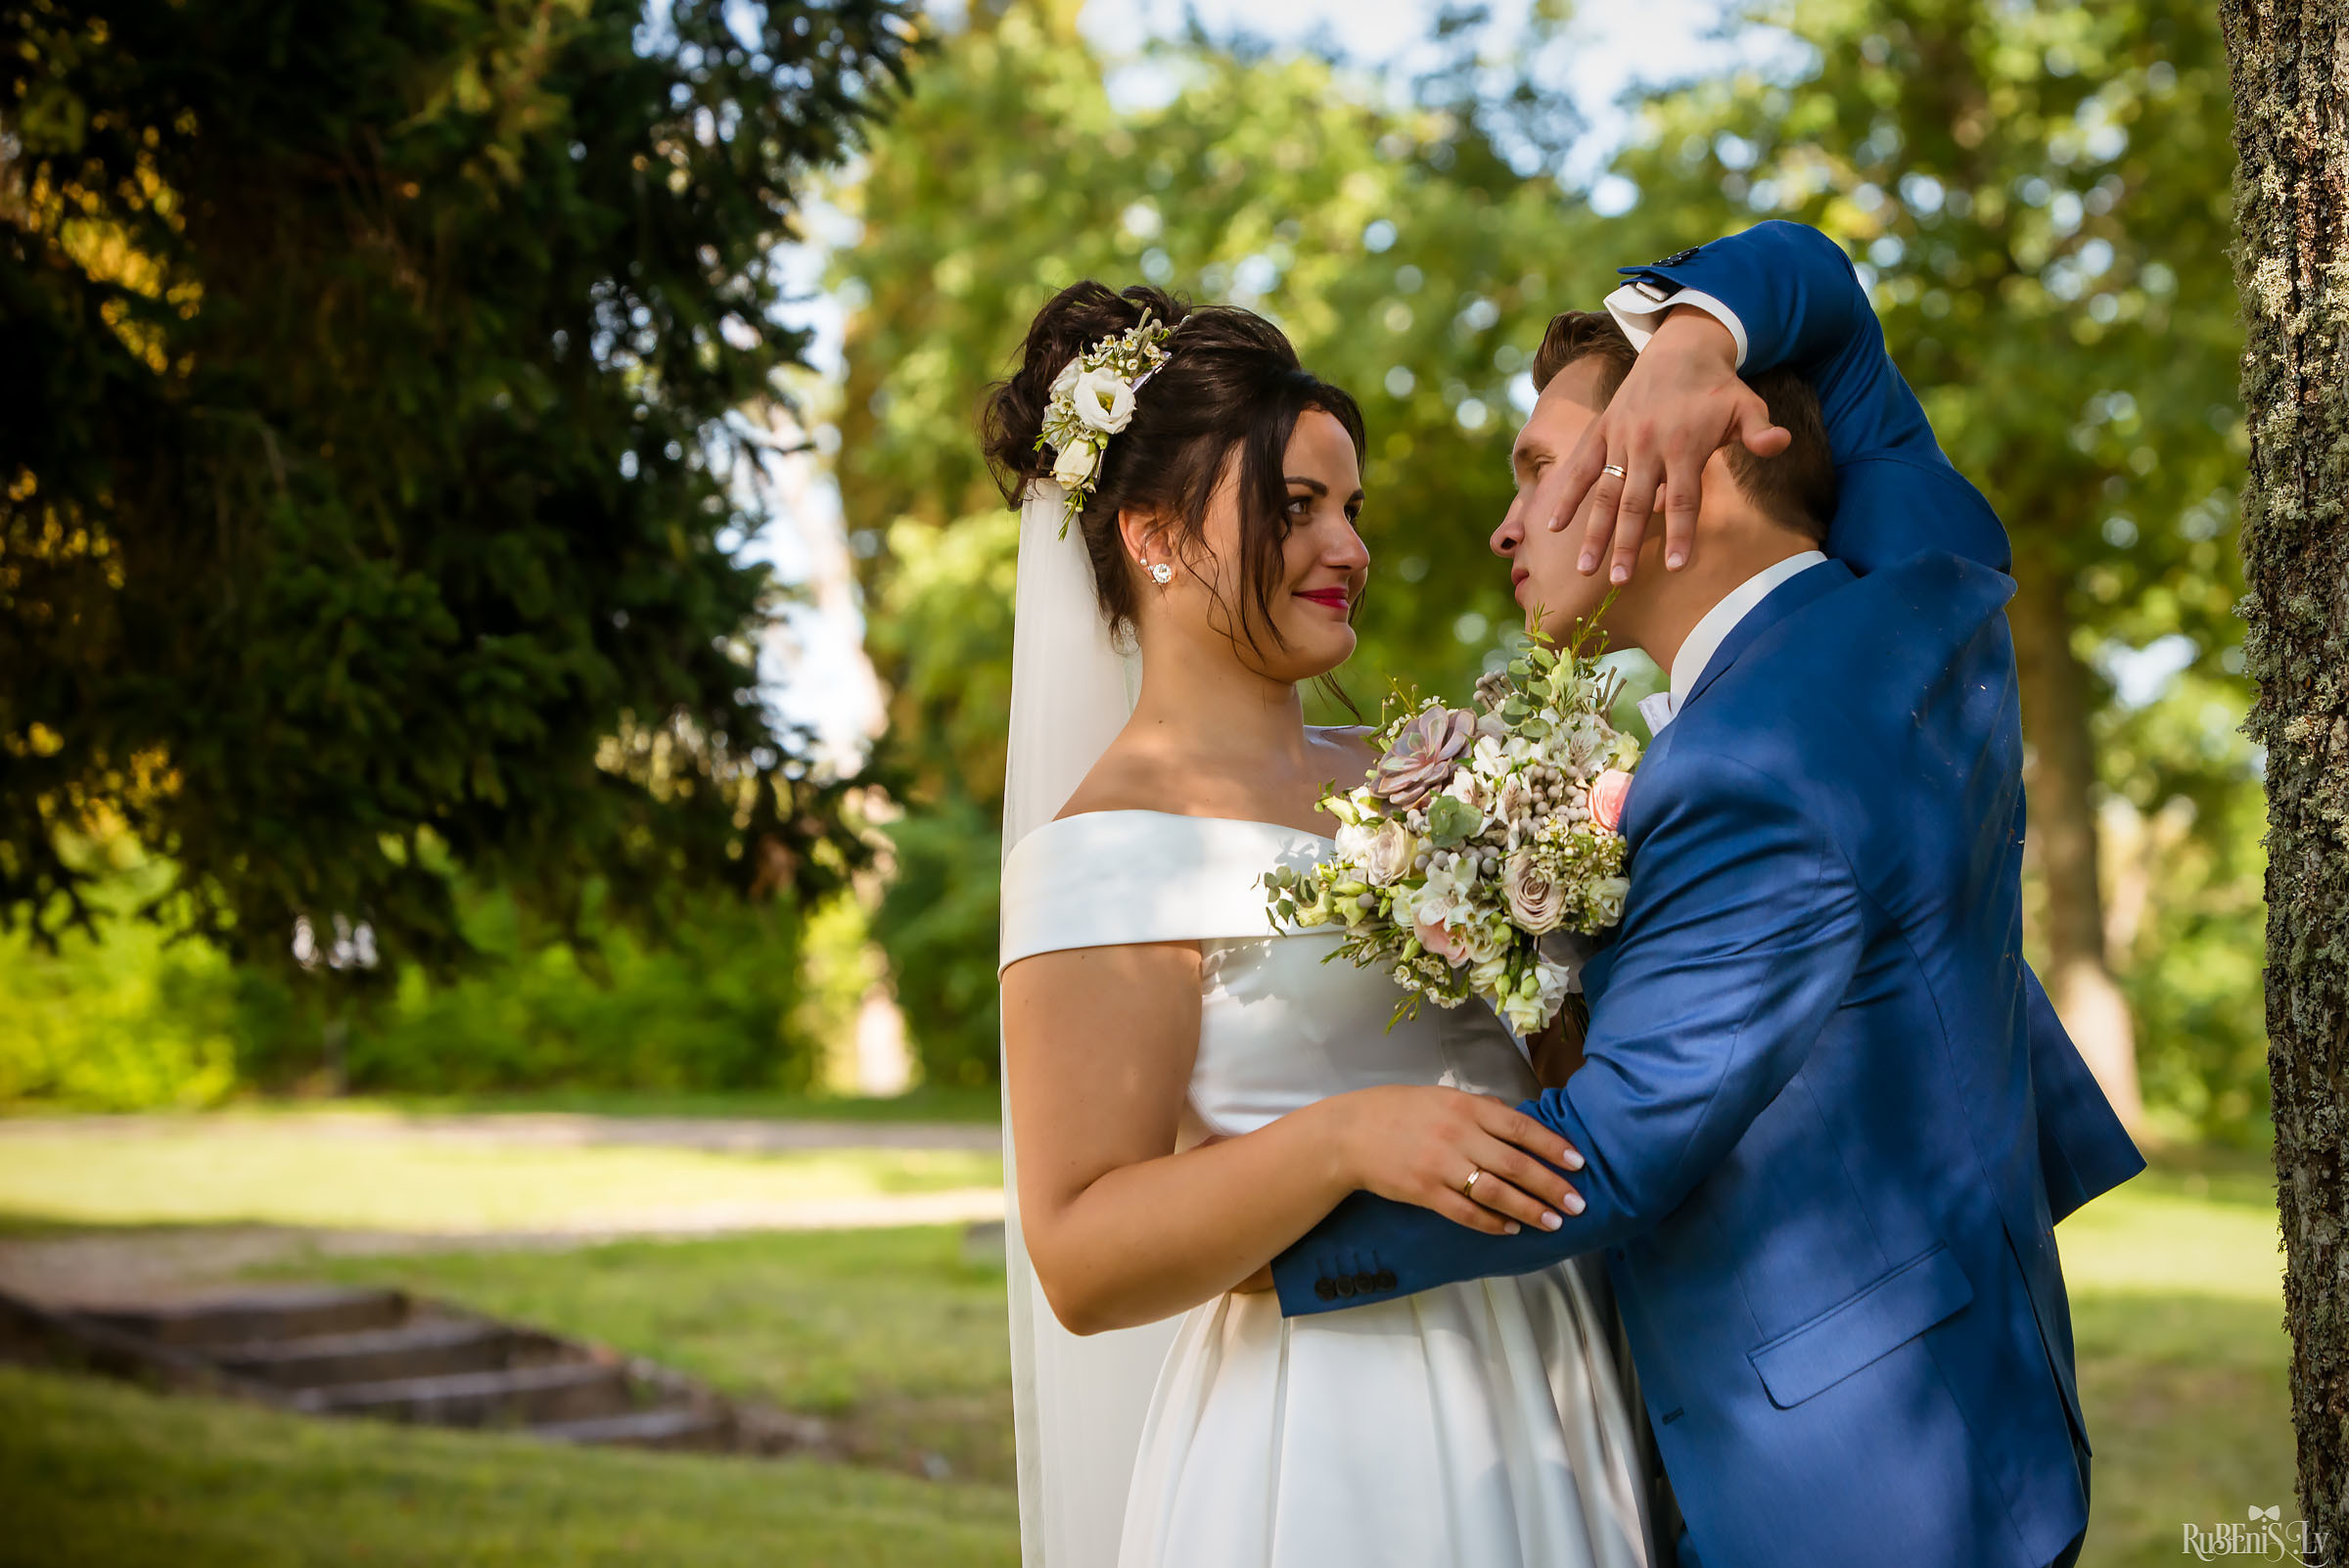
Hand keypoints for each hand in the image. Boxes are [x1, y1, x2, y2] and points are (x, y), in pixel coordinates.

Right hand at [1330, 1085, 1585, 1235]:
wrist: (1351, 1133)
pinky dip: (1492, 1223)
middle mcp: (1457, 1135)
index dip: (1552, 1147)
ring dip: (1529, 1209)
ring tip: (1554, 1221)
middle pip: (1515, 1164)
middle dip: (1550, 1186)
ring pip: (1495, 1192)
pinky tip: (1511, 1229)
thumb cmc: (1401, 1111)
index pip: (1521, 1128)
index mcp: (1465, 1107)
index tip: (1578, 1163)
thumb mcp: (1443, 1097)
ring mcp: (1440, 1166)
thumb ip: (1482, 1110)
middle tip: (1578, 1203)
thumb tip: (1521, 1123)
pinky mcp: (1424, 1193)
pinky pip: (1466, 1212)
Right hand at [1547, 306, 1790, 583]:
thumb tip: (1780, 443)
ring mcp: (1621, 439)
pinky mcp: (1602, 431)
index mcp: (1684, 446)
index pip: (1683, 499)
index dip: (1679, 533)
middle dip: (1626, 545)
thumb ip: (1760, 430)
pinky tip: (1553, 526)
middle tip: (1619, 582)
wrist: (1680, 350)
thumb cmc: (1718, 389)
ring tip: (1585, 568)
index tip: (1675, 566)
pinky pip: (1582, 468)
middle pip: (1636, 504)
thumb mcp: (1747, 405)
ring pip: (1606, 494)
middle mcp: (1648, 446)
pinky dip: (1567, 496)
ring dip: (1594, 533)